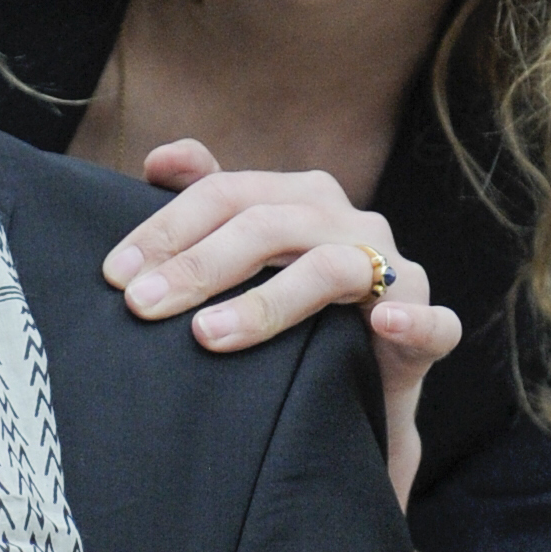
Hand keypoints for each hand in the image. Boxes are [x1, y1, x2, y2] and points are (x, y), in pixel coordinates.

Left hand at [102, 141, 461, 509]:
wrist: (354, 392)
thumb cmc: (290, 316)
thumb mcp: (245, 257)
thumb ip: (207, 202)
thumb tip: (158, 159)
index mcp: (300, 197)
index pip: (224, 193)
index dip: (166, 228)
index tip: (116, 273)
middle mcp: (349, 221)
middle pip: (267, 225)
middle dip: (197, 265)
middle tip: (141, 306)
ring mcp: (395, 271)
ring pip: (333, 268)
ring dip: (266, 302)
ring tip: (207, 336)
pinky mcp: (429, 329)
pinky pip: (434, 321)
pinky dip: (413, 318)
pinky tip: (383, 324)